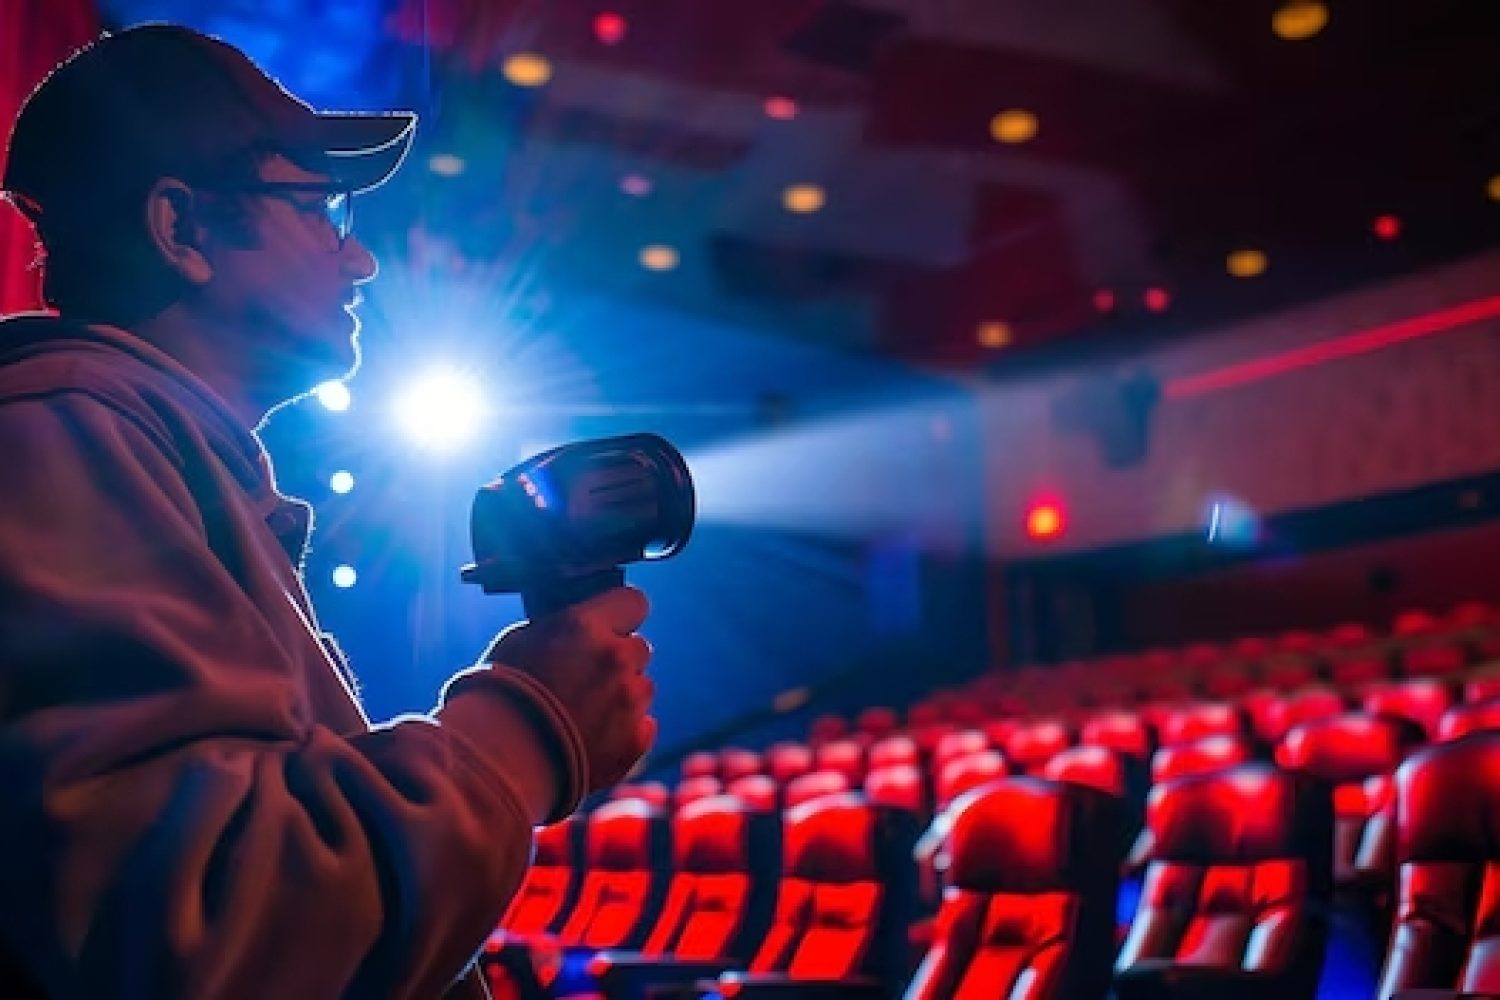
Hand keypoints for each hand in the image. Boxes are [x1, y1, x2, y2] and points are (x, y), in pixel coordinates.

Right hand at [482, 586, 655, 791]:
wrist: (498, 760)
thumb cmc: (498, 697)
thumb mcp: (519, 641)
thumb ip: (560, 629)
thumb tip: (575, 627)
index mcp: (587, 627)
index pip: (633, 601)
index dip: (621, 614)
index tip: (610, 625)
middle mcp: (616, 659)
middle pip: (639, 648)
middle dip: (619, 658)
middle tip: (587, 676)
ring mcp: (630, 702)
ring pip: (642, 688)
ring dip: (623, 695)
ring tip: (585, 713)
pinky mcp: (634, 741)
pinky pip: (643, 726)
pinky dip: (626, 730)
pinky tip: (593, 737)